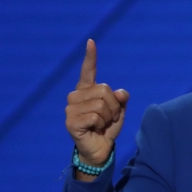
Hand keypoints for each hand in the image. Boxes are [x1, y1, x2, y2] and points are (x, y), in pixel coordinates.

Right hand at [65, 39, 129, 168]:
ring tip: (101, 125)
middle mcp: (76, 96)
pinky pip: (95, 117)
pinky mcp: (71, 121)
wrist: (99, 150)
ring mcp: (71, 108)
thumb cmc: (107, 129)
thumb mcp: (119, 112)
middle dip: (114, 107)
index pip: (88, 71)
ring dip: (108, 117)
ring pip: (101, 104)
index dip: (90, 57)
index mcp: (87, 91)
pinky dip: (101, 125)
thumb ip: (121, 99)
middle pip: (104, 90)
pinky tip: (95, 130)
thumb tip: (121, 92)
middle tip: (108, 119)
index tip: (91, 42)